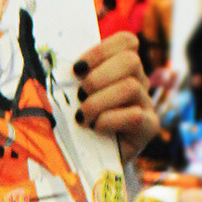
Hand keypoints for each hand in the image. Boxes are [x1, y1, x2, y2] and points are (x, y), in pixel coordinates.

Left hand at [73, 33, 160, 154]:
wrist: (92, 159)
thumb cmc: (80, 122)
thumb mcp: (74, 95)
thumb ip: (73, 78)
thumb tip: (51, 61)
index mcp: (122, 67)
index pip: (127, 41)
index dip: (101, 51)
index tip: (78, 69)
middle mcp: (139, 81)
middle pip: (131, 60)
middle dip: (98, 77)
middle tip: (80, 96)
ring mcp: (146, 103)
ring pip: (131, 86)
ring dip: (99, 102)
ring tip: (83, 116)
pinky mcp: (149, 126)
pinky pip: (135, 115)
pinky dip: (109, 120)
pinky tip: (96, 128)